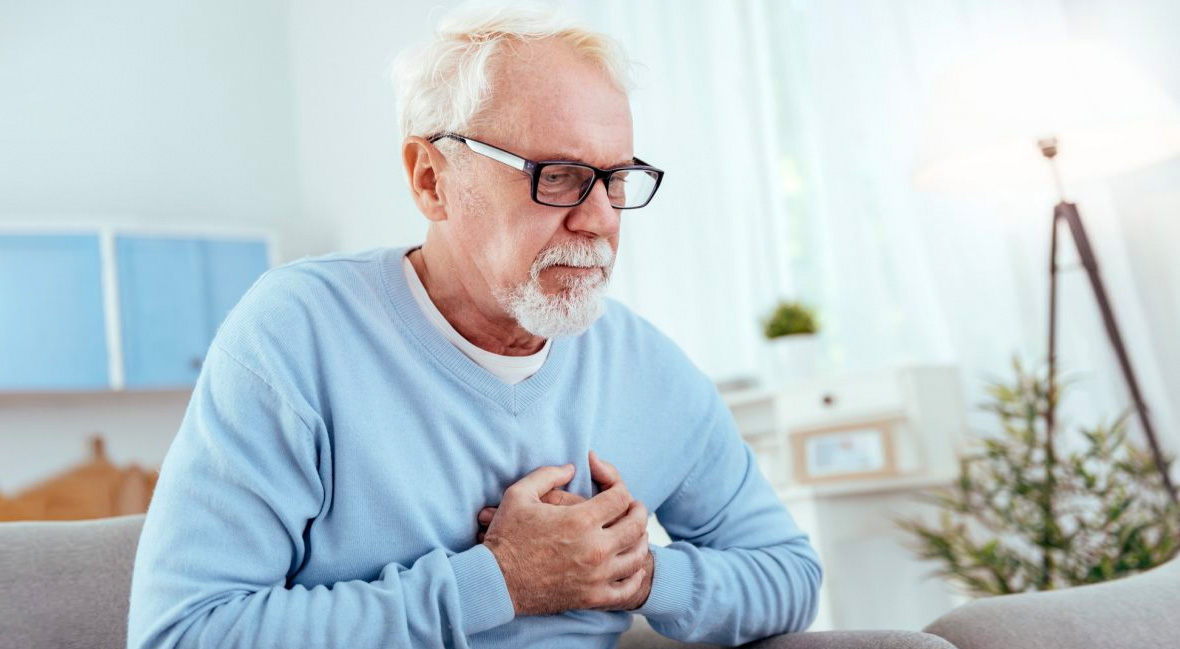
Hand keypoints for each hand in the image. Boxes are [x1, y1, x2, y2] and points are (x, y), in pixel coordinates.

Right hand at [479, 451, 652, 614]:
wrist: (495, 583)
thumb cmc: (505, 536)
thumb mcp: (519, 494)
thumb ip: (548, 474)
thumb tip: (571, 468)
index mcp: (580, 520)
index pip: (620, 498)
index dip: (621, 489)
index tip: (618, 491)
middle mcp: (594, 548)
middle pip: (635, 526)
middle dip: (639, 512)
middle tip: (636, 509)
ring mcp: (595, 576)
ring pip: (636, 557)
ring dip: (641, 542)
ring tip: (637, 534)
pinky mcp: (591, 597)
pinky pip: (626, 589)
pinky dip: (635, 577)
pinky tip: (633, 568)